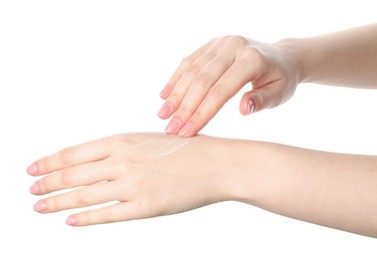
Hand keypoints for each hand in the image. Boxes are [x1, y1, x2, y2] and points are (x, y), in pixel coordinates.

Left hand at [27, 133, 236, 225]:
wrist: (216, 163)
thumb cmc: (184, 150)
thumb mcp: (147, 140)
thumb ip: (118, 150)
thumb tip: (90, 163)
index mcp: (122, 141)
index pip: (74, 153)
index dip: (49, 162)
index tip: (33, 169)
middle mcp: (123, 161)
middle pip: (73, 174)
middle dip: (47, 183)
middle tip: (31, 190)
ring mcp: (133, 185)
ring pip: (84, 195)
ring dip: (58, 202)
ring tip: (39, 206)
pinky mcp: (145, 207)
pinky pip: (107, 215)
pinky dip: (85, 218)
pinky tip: (71, 221)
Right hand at [158, 36, 299, 136]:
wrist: (282, 55)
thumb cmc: (281, 79)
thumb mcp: (279, 93)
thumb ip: (262, 100)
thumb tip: (243, 109)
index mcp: (252, 60)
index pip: (221, 91)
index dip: (202, 113)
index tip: (186, 132)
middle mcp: (233, 47)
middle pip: (202, 80)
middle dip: (184, 107)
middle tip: (170, 128)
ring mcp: (220, 43)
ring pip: (192, 70)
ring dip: (175, 94)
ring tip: (163, 115)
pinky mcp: (212, 44)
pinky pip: (189, 61)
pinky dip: (176, 78)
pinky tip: (165, 95)